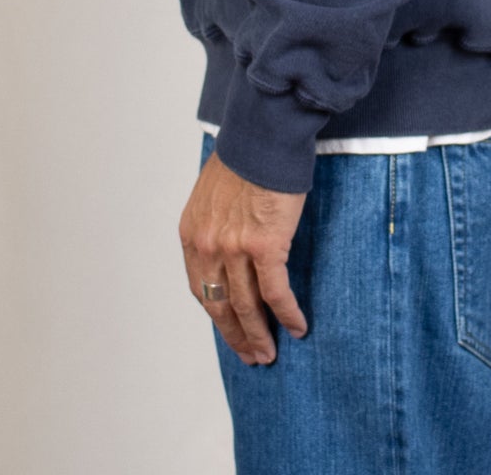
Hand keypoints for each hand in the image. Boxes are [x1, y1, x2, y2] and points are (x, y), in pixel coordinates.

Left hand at [179, 148, 309, 365]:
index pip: (201, 288)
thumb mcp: (213, 193)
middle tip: (251, 355)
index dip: (217, 314)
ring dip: (259, 335)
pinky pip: (276, 292)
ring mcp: (235, 248)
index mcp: (193, 234)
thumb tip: (229, 244)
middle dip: (236, 335)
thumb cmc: (244, 157)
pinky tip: (298, 327)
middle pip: (220, 305)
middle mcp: (208, 245)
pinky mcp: (265, 246)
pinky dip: (287, 314)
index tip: (230, 329)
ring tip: (269, 353)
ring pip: (246, 306)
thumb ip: (215, 223)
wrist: (264, 135)